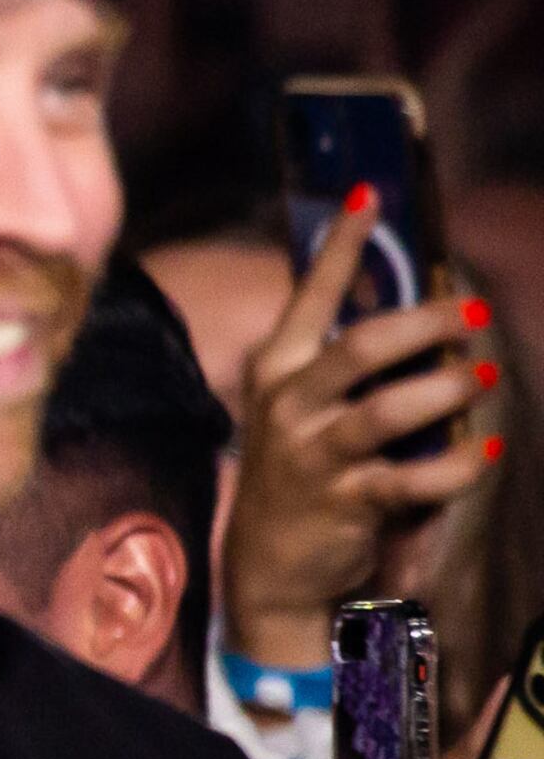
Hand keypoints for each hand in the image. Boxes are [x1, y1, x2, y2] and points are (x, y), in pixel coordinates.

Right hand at [219, 189, 496, 680]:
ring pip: (388, 410)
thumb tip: (427, 312)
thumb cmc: (304, 470)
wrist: (270, 566)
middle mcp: (287, 405)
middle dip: (424, 323)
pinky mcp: (343, 502)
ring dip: (447, 388)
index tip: (372, 192)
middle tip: (471, 315)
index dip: (343, 243)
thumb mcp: (308, 407)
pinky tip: (487, 447)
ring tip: (485, 377)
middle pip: (361, 347)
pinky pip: (414, 478)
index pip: (310, 292)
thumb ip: (348, 362)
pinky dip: (460, 462)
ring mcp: (311, 455)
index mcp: (277, 368)